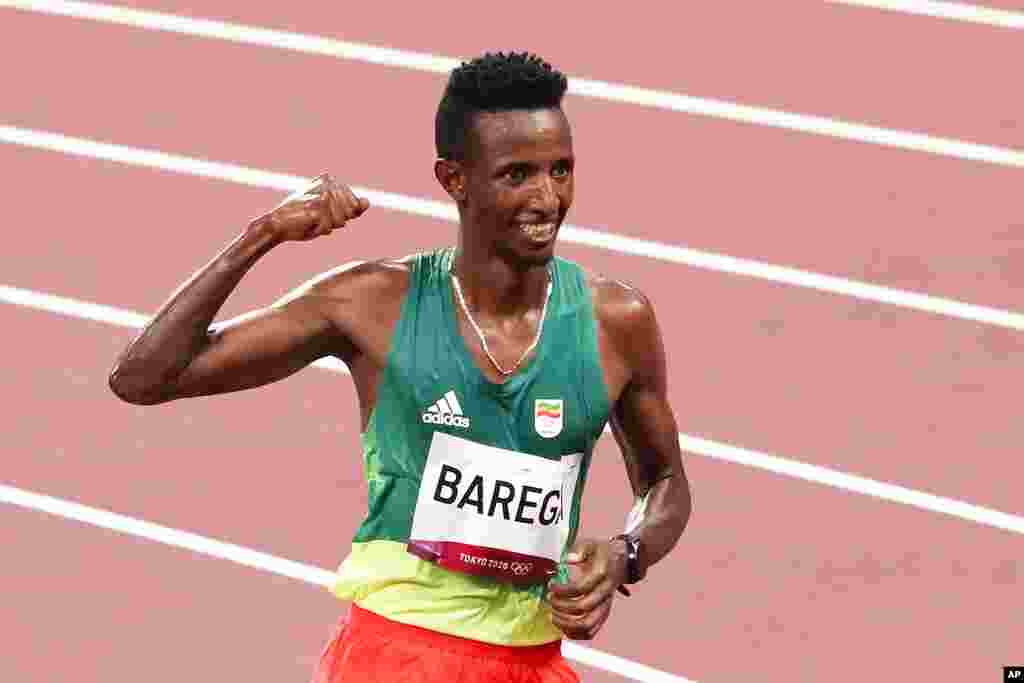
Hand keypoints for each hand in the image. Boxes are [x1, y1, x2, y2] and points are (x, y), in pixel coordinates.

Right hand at [254, 172, 369, 242]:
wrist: (277, 224)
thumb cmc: (305, 221)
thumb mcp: (332, 216)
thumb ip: (352, 210)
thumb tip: (367, 202)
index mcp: (331, 180)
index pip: (355, 206)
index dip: (344, 216)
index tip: (326, 213)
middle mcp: (328, 181)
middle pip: (350, 213)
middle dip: (336, 222)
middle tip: (317, 218)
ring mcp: (323, 191)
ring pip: (342, 221)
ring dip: (327, 226)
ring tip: (312, 220)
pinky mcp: (317, 203)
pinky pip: (329, 226)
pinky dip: (320, 229)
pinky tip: (308, 223)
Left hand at [546, 538, 627, 639]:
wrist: (622, 562)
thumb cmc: (602, 553)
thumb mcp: (591, 543)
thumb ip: (579, 549)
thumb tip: (569, 559)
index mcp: (602, 575)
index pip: (580, 587)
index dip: (563, 589)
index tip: (551, 585)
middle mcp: (605, 593)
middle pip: (583, 608)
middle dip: (561, 606)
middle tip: (551, 599)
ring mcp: (605, 606)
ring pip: (587, 625)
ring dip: (566, 624)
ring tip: (553, 615)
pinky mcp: (603, 614)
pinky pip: (590, 632)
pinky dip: (575, 634)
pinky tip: (562, 626)